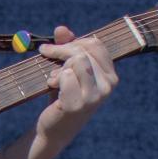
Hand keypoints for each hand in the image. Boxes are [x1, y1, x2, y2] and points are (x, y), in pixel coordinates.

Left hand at [36, 24, 118, 140]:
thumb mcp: (67, 70)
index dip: (73, 42)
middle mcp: (108, 86)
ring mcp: (95, 96)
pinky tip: (53, 87)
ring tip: (54, 79)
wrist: (55, 129)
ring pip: (76, 61)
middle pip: (83, 51)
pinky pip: (66, 76)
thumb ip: (67, 48)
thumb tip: (61, 29)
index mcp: (111, 76)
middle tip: (46, 54)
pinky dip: (54, 78)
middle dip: (61, 51)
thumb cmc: (64, 97)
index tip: (56, 47)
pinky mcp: (78, 104)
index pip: (95, 45)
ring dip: (59, 67)